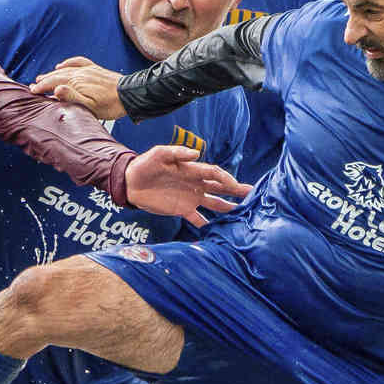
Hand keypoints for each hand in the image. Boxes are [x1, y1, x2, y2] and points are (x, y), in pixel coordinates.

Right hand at [30, 56, 126, 118]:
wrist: (130, 94)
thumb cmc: (111, 105)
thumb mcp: (90, 106)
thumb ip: (72, 97)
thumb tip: (56, 90)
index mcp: (77, 83)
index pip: (54, 83)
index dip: (42, 87)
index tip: (33, 91)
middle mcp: (80, 74)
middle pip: (57, 75)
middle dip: (44, 80)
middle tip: (34, 85)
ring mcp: (88, 70)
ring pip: (65, 69)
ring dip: (53, 73)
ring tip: (43, 76)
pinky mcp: (95, 69)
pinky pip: (78, 62)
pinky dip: (68, 63)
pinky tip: (62, 65)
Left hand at [124, 145, 250, 226]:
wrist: (131, 182)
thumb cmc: (145, 164)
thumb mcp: (158, 154)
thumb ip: (176, 152)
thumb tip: (196, 154)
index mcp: (191, 169)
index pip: (214, 173)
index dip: (226, 179)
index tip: (237, 186)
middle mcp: (195, 184)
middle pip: (220, 187)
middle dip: (235, 191)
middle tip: (251, 195)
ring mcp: (190, 197)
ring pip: (213, 202)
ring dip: (227, 207)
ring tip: (241, 213)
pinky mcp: (182, 209)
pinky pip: (198, 218)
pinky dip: (206, 224)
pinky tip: (217, 230)